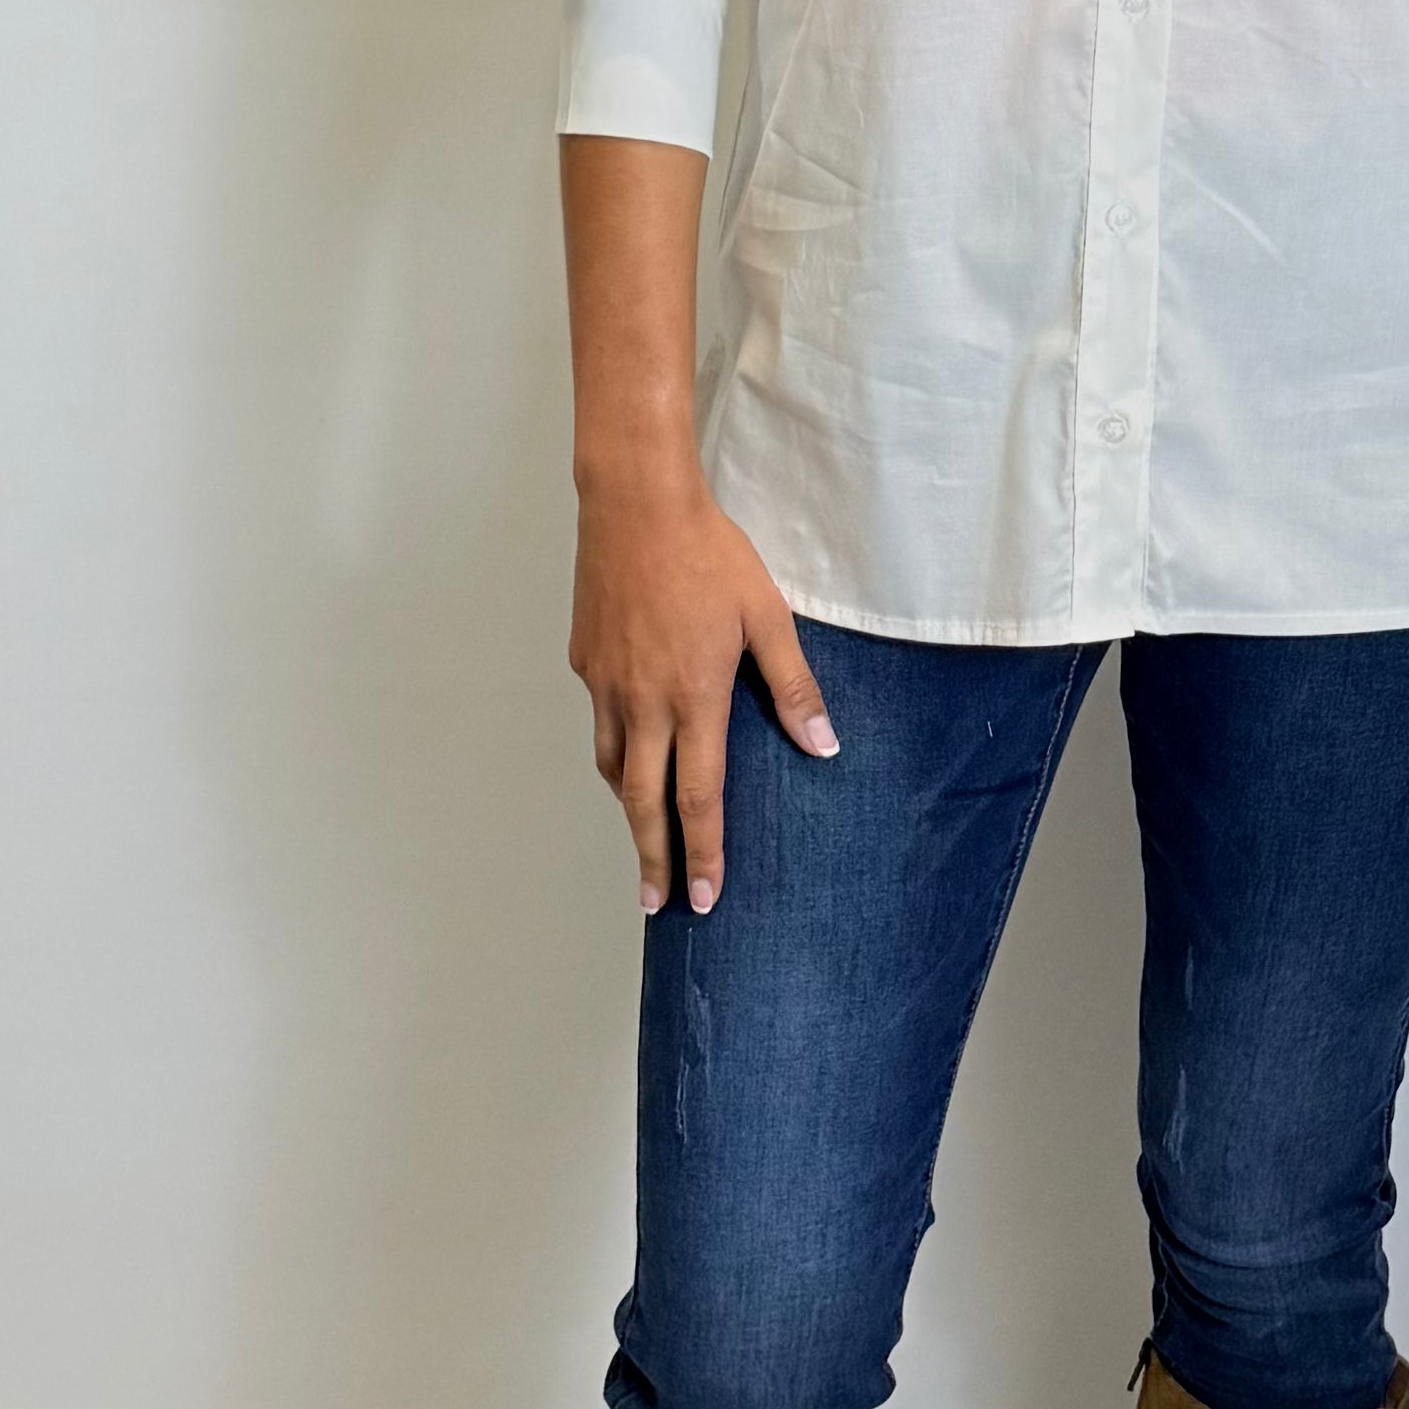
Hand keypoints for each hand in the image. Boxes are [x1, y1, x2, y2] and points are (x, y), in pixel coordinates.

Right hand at [569, 475, 835, 915]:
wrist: (635, 503)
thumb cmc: (709, 554)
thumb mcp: (766, 617)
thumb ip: (793, 686)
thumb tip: (822, 744)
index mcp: (694, 698)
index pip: (699, 797)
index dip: (704, 853)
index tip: (705, 897)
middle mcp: (643, 702)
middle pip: (644, 804)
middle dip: (652, 860)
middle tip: (658, 905)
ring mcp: (607, 684)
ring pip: (615, 767)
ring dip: (631, 810)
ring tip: (646, 838)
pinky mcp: (586, 661)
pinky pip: (601, 723)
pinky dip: (616, 754)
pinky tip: (632, 753)